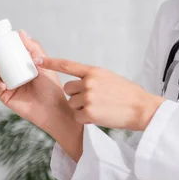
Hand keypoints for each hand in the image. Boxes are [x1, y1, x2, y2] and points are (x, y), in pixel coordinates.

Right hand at [0, 31, 70, 131]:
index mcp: (23, 63)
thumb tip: (21, 32)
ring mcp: (8, 83)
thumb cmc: (51, 87)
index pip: (9, 50)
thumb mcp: (45, 64)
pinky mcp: (5, 95)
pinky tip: (2, 84)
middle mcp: (14, 72)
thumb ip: (34, 48)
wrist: (52, 109)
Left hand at [34, 57, 165, 130]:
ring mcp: (88, 97)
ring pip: (72, 104)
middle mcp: (89, 82)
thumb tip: (82, 81)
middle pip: (68, 89)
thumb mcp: (111, 78)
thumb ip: (94, 78)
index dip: (50, 62)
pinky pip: (77, 117)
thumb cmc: (129, 95)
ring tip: (100, 109)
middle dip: (76, 96)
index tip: (36, 59)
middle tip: (93, 101)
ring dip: (81, 109)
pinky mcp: (89, 112)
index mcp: (94, 71)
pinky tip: (99, 117)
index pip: (67, 65)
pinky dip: (85, 120)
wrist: (142, 108)